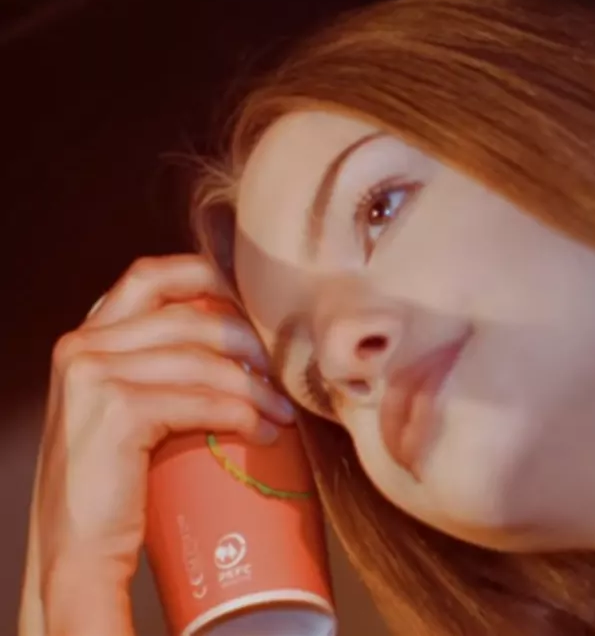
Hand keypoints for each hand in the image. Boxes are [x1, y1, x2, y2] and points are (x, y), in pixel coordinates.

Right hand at [21, 255, 294, 635]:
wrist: (74, 554)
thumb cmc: (110, 487)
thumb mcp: (126, 409)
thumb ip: (157, 368)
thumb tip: (241, 344)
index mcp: (84, 339)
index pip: (150, 277)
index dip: (206, 275)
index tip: (254, 299)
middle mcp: (82, 347)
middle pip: (188, 315)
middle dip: (246, 337)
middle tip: (283, 367)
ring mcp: (95, 377)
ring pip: (203, 362)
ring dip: (256, 386)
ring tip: (284, 410)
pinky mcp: (118, 413)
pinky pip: (203, 402)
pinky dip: (243, 415)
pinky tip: (265, 431)